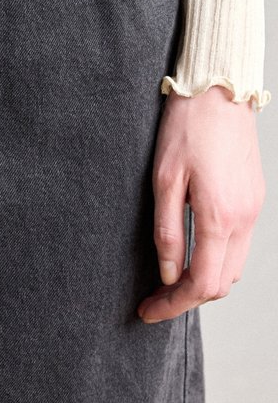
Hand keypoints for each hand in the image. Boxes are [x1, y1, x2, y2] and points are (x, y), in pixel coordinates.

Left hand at [138, 85, 265, 323]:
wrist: (219, 90)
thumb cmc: (186, 128)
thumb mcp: (163, 178)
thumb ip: (167, 231)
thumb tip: (167, 273)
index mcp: (219, 217)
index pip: (201, 284)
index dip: (173, 305)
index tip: (147, 311)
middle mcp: (243, 219)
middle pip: (221, 284)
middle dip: (187, 297)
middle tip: (154, 297)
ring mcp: (253, 211)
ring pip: (232, 267)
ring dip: (204, 280)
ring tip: (169, 278)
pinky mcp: (254, 200)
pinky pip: (239, 245)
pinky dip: (216, 258)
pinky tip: (192, 252)